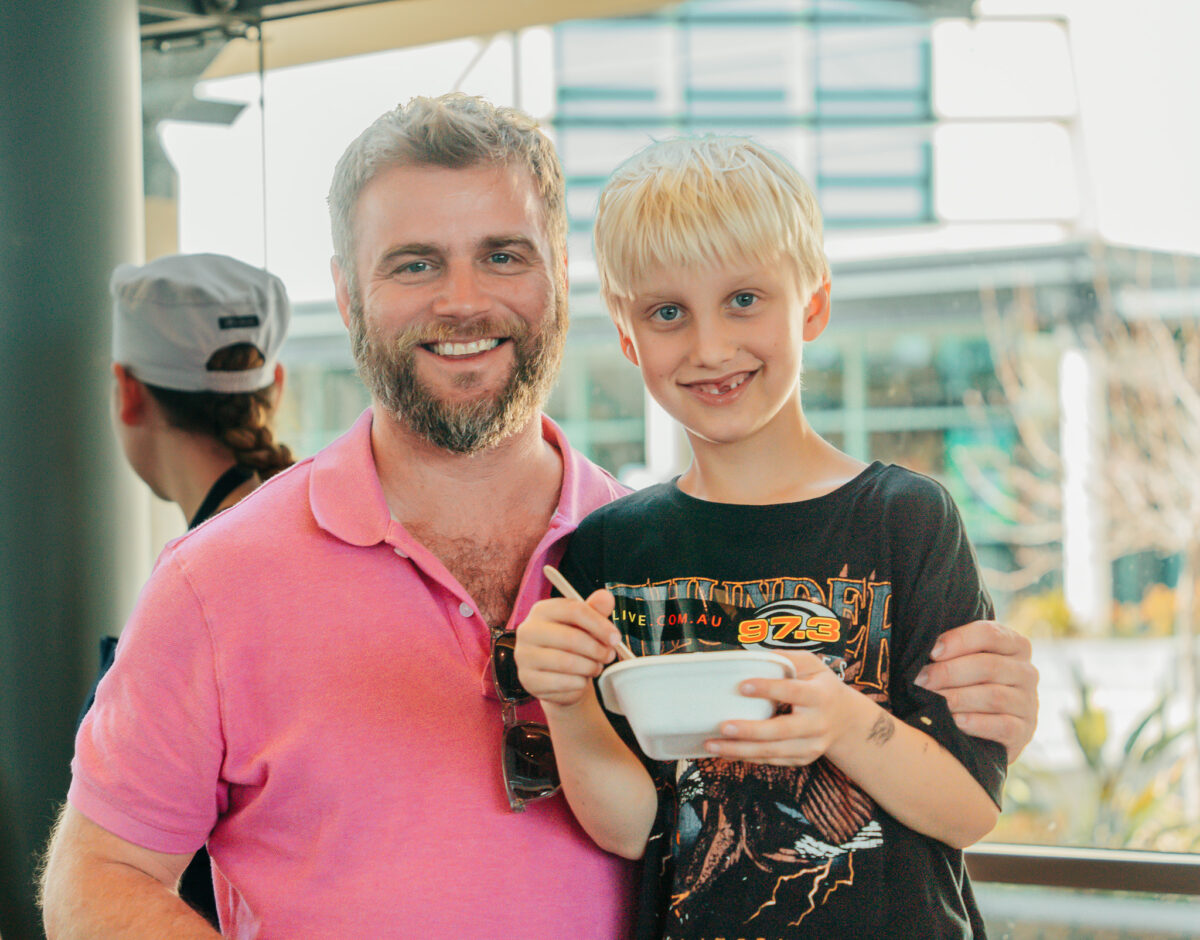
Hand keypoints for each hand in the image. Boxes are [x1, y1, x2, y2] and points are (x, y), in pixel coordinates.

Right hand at [513, 590, 620, 707]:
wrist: (555, 675)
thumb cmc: (571, 644)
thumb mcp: (584, 624)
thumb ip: (595, 610)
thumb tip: (606, 596)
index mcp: (542, 610)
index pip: (574, 611)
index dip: (599, 624)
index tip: (615, 638)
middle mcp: (527, 630)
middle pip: (572, 638)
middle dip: (597, 650)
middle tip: (609, 656)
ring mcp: (524, 656)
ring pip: (567, 663)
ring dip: (590, 667)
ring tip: (596, 667)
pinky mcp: (528, 680)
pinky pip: (561, 683)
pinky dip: (578, 684)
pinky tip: (581, 680)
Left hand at [703, 651, 855, 765]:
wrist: (845, 720)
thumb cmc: (820, 686)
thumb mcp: (812, 665)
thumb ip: (787, 660)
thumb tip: (752, 657)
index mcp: (820, 696)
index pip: (793, 692)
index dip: (768, 689)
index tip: (742, 686)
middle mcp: (817, 724)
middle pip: (781, 731)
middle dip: (750, 731)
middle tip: (723, 726)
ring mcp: (811, 746)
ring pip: (773, 751)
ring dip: (740, 750)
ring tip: (712, 744)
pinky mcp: (802, 759)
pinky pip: (772, 760)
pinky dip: (747, 757)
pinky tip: (726, 752)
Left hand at [915, 620, 1038, 762]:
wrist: (988, 729)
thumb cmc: (967, 683)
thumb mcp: (965, 660)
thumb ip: (952, 649)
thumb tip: (921, 642)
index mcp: (1014, 645)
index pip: (990, 634)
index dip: (959, 640)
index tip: (932, 651)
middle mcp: (1027, 672)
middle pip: (989, 666)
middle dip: (949, 672)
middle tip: (921, 680)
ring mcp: (1028, 703)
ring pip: (994, 696)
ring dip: (958, 698)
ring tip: (931, 701)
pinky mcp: (1025, 731)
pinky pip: (1003, 726)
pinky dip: (976, 723)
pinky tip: (955, 722)